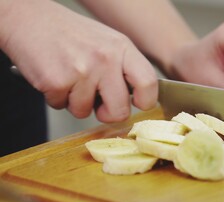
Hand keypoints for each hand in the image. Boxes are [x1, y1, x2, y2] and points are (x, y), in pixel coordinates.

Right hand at [0, 0, 156, 122]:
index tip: (136, 104)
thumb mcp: (107, 42)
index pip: (149, 84)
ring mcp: (82, 71)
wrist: (28, 19)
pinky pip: (62, 106)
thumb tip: (137, 98)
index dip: (145, 101)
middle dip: (108, 114)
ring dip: (76, 103)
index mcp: (122, 48)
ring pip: (86, 112)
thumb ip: (124, 68)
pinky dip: (56, 98)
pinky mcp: (57, 81)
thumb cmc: (69, 33)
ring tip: (70, 79)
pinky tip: (55, 77)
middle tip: (98, 103)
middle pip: (121, 110)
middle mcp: (105, 59)